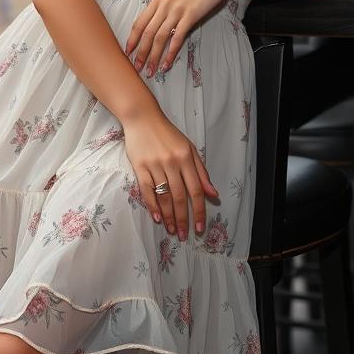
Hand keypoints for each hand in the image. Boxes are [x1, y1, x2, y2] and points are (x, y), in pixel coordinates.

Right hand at [122, 110, 218, 239]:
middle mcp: (172, 162)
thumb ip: (201, 172)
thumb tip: (213, 194)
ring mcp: (155, 165)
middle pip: (180, 196)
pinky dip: (152, 205)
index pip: (196, 190)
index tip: (199, 227)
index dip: (199, 210)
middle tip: (184, 235)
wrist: (142, 118)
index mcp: (186, 158)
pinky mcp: (139, 166)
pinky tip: (157, 218)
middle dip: (183, 218)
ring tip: (172, 230)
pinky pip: (147, 190)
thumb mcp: (189, 148)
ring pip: (164, 196)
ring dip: (169, 216)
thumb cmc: (168, 134)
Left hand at [125, 0, 233, 77]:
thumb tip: (156, 24)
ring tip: (151, 71)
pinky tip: (167, 64)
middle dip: (141, 53)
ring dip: (154, 57)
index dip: (132, 39)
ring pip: (160, 38)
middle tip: (137, 68)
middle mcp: (164, 5)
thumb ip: (164, 7)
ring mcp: (177, 11)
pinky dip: (170, 53)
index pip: (139, 23)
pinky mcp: (190, 16)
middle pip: (147, 33)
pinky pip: (177, 38)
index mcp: (157, 0)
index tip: (127, 52)